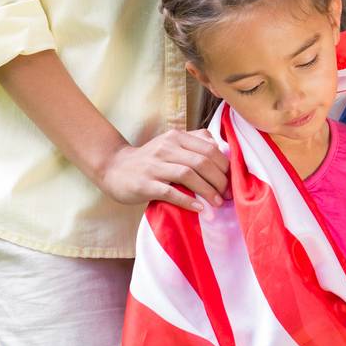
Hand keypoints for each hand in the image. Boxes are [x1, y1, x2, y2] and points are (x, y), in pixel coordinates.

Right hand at [99, 128, 229, 211]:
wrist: (114, 168)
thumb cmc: (150, 159)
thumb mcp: (171, 143)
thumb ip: (195, 141)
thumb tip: (221, 148)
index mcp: (176, 137)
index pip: (208, 148)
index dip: (224, 166)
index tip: (232, 180)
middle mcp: (166, 148)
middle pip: (201, 161)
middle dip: (219, 180)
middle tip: (227, 194)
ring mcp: (154, 166)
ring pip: (188, 175)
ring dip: (207, 190)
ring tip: (217, 203)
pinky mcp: (145, 184)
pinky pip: (170, 192)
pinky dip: (187, 200)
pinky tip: (199, 208)